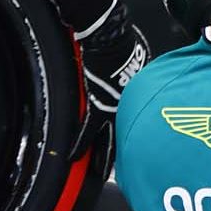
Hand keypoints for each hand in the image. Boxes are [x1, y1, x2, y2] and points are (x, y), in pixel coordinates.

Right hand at [45, 0, 150, 152]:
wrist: (109, 38)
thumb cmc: (122, 41)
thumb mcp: (136, 56)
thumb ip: (134, 66)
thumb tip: (133, 60)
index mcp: (137, 91)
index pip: (136, 116)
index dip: (134, 129)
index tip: (134, 140)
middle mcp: (129, 102)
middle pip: (126, 131)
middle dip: (124, 150)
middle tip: (125, 167)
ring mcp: (113, 105)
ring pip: (110, 136)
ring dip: (105, 155)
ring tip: (102, 172)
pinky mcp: (97, 105)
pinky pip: (87, 128)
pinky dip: (81, 142)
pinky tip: (73, 155)